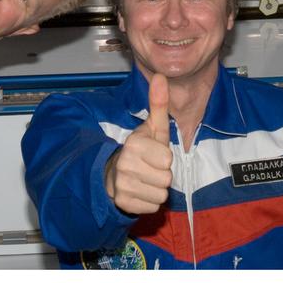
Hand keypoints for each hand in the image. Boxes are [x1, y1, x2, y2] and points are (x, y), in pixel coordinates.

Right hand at [104, 72, 172, 214]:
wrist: (114, 173)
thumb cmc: (141, 149)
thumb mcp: (152, 127)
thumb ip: (159, 104)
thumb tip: (161, 76)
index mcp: (134, 144)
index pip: (167, 160)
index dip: (164, 158)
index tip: (153, 153)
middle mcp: (125, 164)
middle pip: (166, 179)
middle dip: (161, 174)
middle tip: (150, 168)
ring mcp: (122, 185)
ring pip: (160, 194)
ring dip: (156, 188)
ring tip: (145, 178)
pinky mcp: (123, 203)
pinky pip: (152, 207)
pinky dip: (149, 201)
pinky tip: (140, 190)